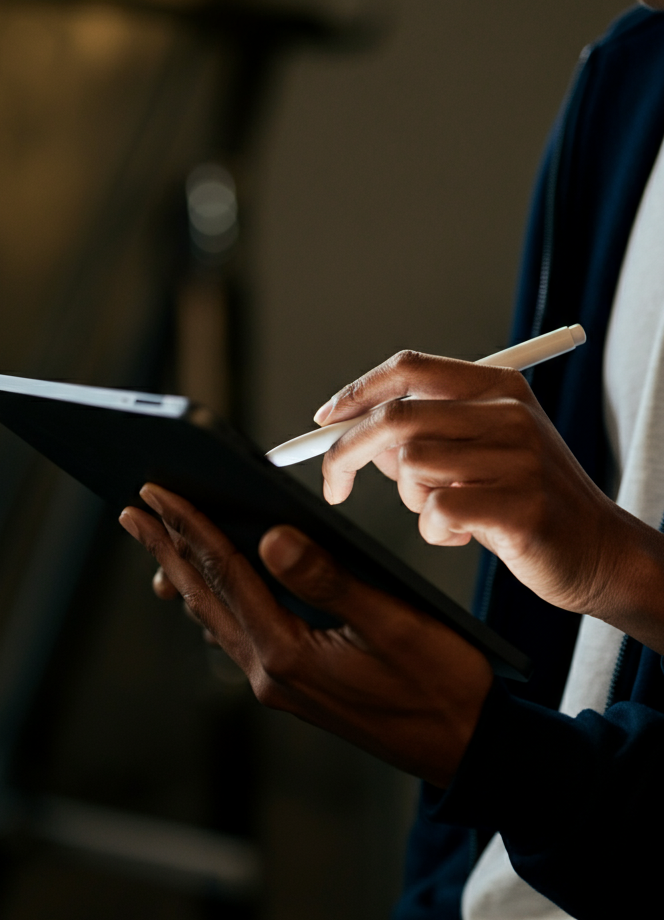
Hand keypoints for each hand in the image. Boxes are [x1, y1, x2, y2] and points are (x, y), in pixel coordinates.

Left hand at [119, 484, 492, 786]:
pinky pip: (234, 634)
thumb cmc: (441, 684)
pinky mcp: (289, 685)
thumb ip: (329, 579)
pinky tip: (206, 587)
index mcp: (287, 652)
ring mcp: (276, 682)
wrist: (465, 749)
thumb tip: (271, 535)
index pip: (225, 573)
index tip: (157, 491)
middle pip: (203, 594)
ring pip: (213, 615)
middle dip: (165, 548)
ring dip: (182, 573)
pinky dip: (211, 601)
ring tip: (155, 541)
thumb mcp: (393, 624)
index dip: (189, 527)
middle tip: (132, 509)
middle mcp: (269, 671)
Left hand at [315, 350, 663, 652]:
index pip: (409, 368)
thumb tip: (347, 429)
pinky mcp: (519, 506)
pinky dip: (435, 531)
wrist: (596, 550)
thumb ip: (421, 433)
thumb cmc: (520, 500)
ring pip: (412, 467)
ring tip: (447, 512)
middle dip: (346, 453)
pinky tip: (464, 536)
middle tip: (331, 485)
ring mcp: (518, 458)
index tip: (322, 421)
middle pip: (395, 418)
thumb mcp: (476, 451)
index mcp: (496, 388)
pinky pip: (436, 512)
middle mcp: (508, 414)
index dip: (356, 392)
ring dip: (411, 500)